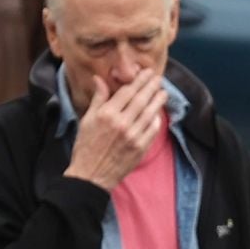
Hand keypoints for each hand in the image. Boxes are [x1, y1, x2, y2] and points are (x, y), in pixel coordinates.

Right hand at [65, 70, 168, 191]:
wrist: (91, 175)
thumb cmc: (86, 147)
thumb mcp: (87, 120)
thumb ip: (98, 99)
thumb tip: (99, 78)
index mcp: (107, 114)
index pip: (128, 92)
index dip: (139, 81)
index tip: (147, 73)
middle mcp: (122, 123)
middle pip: (141, 100)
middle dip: (151, 87)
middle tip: (158, 78)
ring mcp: (133, 136)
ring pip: (149, 113)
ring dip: (158, 101)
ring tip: (163, 92)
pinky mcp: (140, 148)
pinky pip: (152, 130)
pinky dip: (156, 120)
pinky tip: (158, 113)